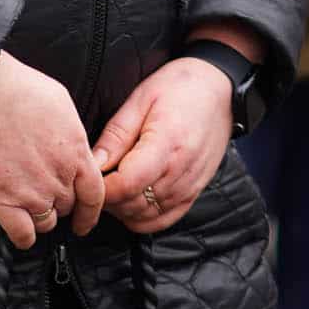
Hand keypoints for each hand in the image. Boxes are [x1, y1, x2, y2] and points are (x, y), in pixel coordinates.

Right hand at [0, 53, 104, 249]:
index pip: (94, 194)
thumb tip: (72, 143)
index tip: (85, 220)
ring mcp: (32, 191)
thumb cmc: (14, 88)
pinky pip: (21, 234)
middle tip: (43, 196)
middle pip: (67, 207)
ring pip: (46, 222)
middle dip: (58, 204)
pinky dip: (22, 237)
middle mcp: (58, 176)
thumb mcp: (60, 103)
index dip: (90, 212)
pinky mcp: (2, 201)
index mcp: (75, 151)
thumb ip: (70, 132)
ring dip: (39, 217)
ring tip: (25, 205)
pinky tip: (17, 228)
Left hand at [93, 58, 235, 234]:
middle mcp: (181, 171)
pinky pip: (162, 220)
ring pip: (144, 217)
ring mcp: (190, 186)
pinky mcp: (194, 194)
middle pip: (131, 204)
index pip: (125, 185)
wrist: (220, 90)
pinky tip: (132, 196)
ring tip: (114, 183)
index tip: (88, 174)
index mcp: (167, 144)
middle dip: (106, 197)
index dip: (100, 187)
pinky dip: (141, 216)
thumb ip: (116, 136)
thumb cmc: (180, 87)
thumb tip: (93, 164)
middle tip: (97, 176)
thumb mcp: (141, 99)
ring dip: (121, 207)